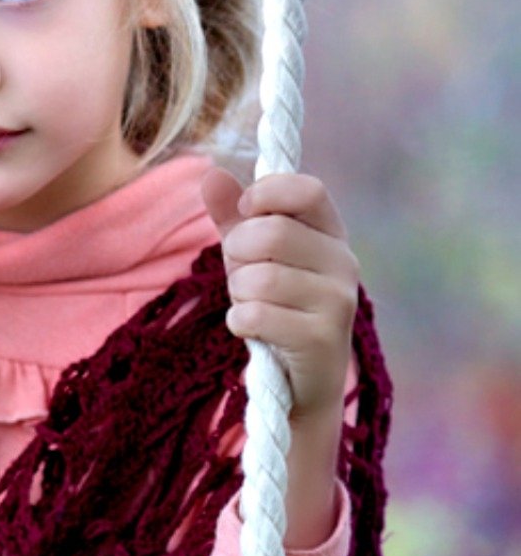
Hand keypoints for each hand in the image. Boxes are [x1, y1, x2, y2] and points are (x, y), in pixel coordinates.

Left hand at [200, 167, 359, 426]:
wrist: (300, 381)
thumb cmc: (276, 305)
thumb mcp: (251, 256)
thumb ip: (233, 217)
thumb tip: (211, 174)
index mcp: (331, 233)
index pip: (309, 189)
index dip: (266, 194)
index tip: (245, 212)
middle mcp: (344, 262)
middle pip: (272, 233)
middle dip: (236, 253)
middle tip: (241, 274)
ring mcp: (338, 301)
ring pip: (259, 278)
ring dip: (238, 294)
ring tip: (251, 305)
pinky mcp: (322, 337)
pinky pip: (255, 315)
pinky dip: (239, 322)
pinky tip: (252, 330)